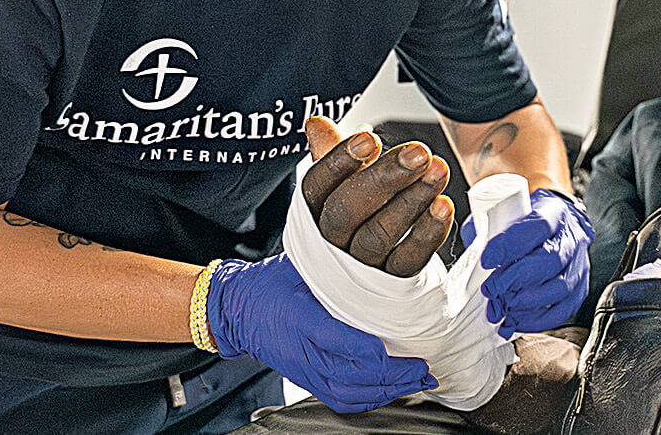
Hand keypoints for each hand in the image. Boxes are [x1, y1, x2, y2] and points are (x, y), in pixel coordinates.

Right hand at [205, 253, 436, 412]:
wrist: (237, 310)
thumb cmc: (269, 283)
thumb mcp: (300, 265)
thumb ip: (334, 269)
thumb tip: (375, 259)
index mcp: (300, 318)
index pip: (336, 341)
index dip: (368, 350)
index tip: (397, 349)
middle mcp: (303, 351)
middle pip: (350, 375)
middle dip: (392, 377)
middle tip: (423, 369)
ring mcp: (304, 370)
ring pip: (348, 393)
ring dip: (386, 392)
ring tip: (416, 382)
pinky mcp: (306, 380)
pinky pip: (339, 400)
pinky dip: (368, 400)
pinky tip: (390, 392)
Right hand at [301, 117, 453, 275]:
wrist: (378, 271)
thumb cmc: (362, 213)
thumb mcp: (345, 180)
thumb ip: (332, 152)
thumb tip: (316, 123)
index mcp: (315, 211)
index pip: (317, 186)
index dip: (339, 161)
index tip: (369, 139)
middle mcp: (334, 240)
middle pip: (348, 211)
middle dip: (384, 177)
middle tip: (418, 152)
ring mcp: (363, 265)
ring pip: (380, 234)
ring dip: (413, 199)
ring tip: (438, 171)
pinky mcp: (393, 281)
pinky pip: (409, 259)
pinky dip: (428, 232)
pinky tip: (443, 206)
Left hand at [464, 189, 593, 336]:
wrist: (561, 226)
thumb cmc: (528, 222)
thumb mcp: (507, 213)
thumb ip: (487, 230)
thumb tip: (471, 256)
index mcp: (554, 212)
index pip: (537, 226)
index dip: (510, 245)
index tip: (486, 261)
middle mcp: (572, 238)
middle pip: (551, 259)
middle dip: (517, 278)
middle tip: (492, 289)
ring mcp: (579, 265)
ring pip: (561, 287)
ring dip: (527, 302)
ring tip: (503, 307)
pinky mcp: (580, 288)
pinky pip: (564, 309)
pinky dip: (538, 320)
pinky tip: (517, 321)